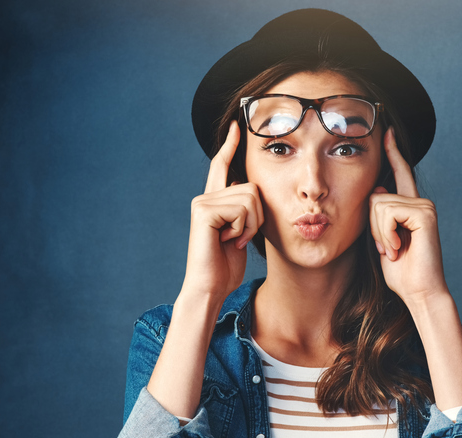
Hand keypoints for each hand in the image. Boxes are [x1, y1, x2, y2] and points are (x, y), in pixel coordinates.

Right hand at [182, 121, 263, 301]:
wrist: (210, 287)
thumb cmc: (226, 266)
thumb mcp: (242, 232)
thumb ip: (244, 210)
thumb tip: (251, 188)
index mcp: (214, 200)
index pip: (222, 165)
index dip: (230, 145)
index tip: (237, 125)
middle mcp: (205, 197)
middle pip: (253, 186)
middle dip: (258, 216)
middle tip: (241, 238)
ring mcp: (202, 203)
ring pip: (251, 197)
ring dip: (251, 225)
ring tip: (233, 241)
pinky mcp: (203, 211)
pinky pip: (241, 209)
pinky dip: (243, 229)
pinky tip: (228, 242)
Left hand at [369, 127, 448, 305]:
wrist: (419, 291)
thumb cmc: (401, 272)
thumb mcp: (383, 240)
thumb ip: (380, 216)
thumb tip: (378, 191)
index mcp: (410, 207)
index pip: (400, 174)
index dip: (393, 153)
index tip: (388, 132)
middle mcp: (420, 202)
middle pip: (375, 197)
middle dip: (372, 227)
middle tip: (389, 249)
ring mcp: (424, 206)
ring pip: (378, 205)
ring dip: (379, 233)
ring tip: (395, 250)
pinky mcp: (425, 213)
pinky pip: (388, 212)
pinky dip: (387, 234)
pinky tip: (400, 249)